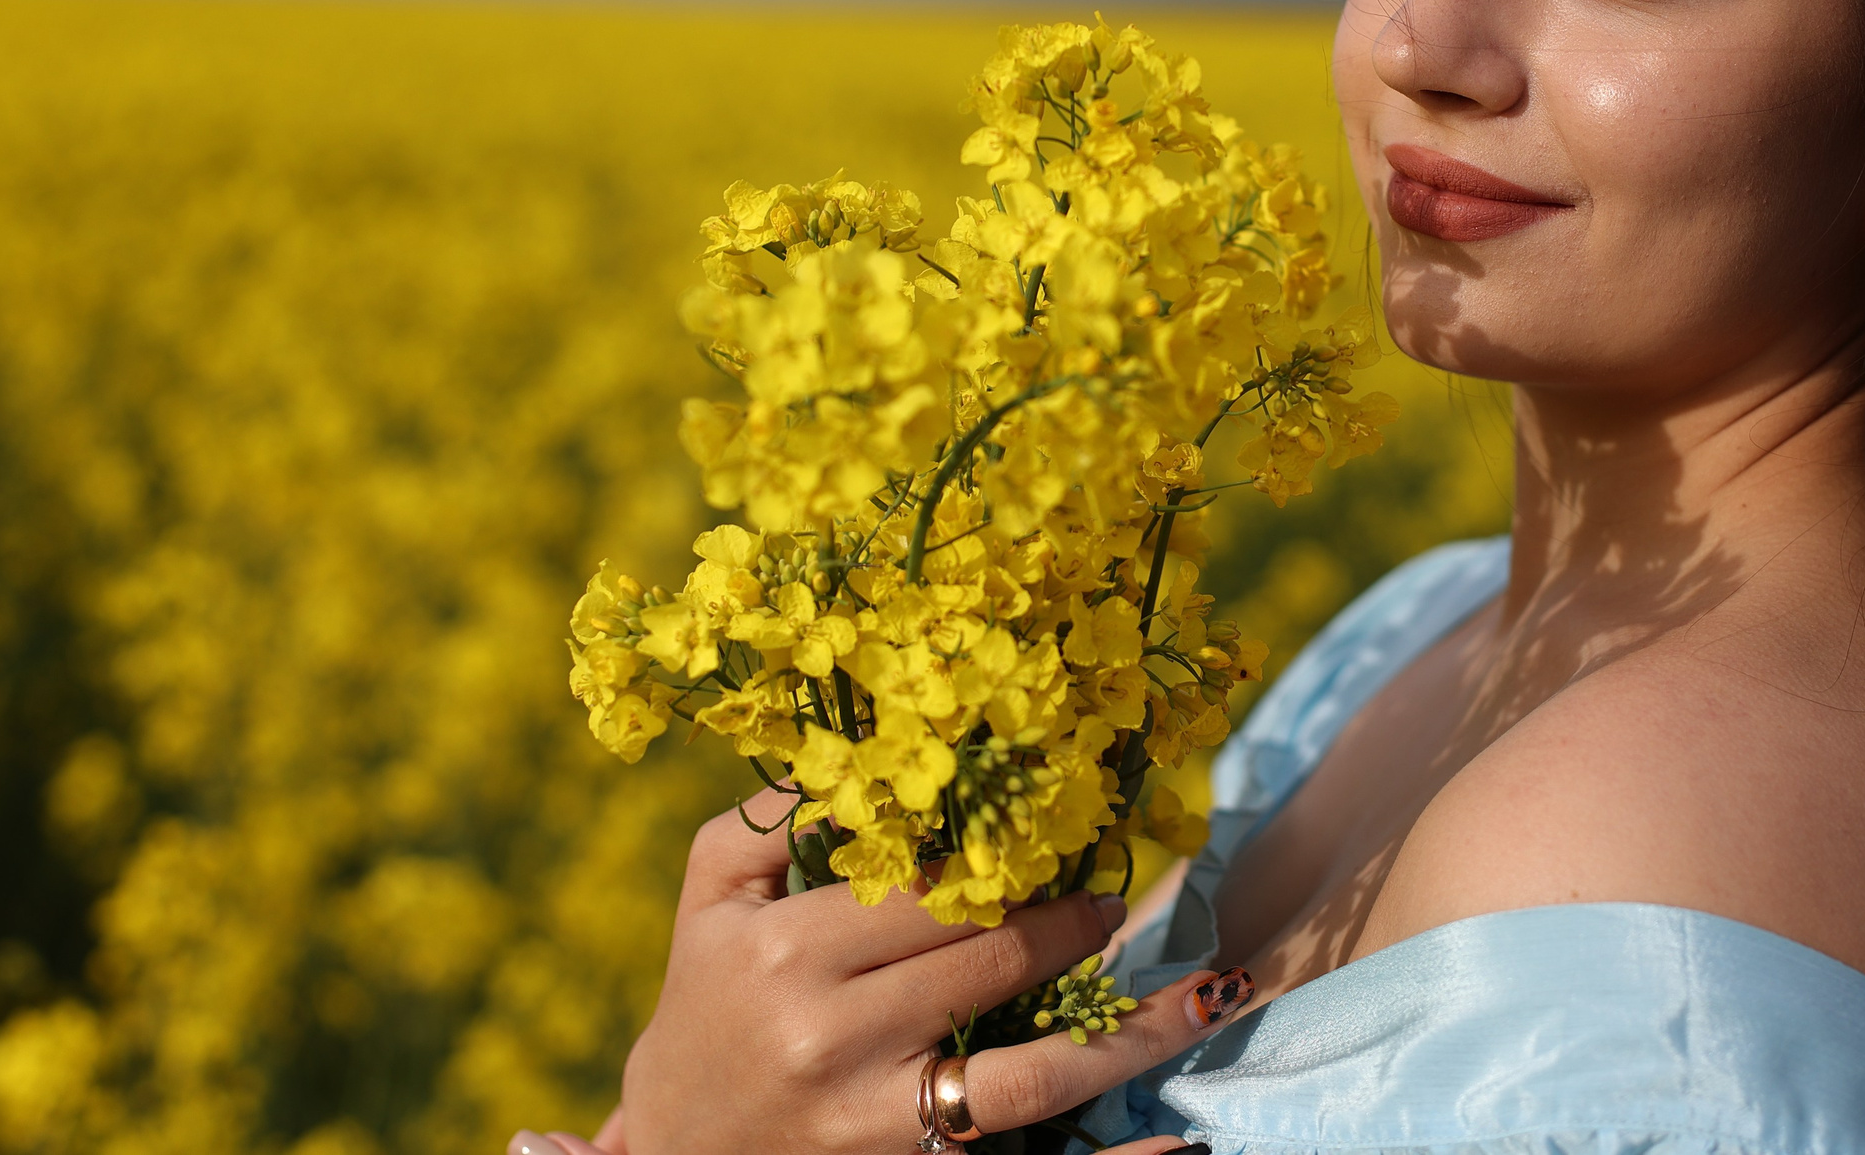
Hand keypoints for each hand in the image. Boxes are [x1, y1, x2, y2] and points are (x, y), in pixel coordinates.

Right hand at [511, 791, 1251, 1154]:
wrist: (670, 1149)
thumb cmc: (701, 1006)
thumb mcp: (710, 899)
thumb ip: (772, 816)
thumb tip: (875, 749)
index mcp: (784, 952)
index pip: (925, 889)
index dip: (1004, 858)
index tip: (1057, 830)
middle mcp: (829, 1034)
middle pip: (985, 962)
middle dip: (1066, 923)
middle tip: (1112, 899)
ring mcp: (874, 1115)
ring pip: (1027, 1068)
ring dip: (1125, 1026)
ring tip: (1195, 989)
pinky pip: (1025, 1151)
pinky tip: (1185, 1139)